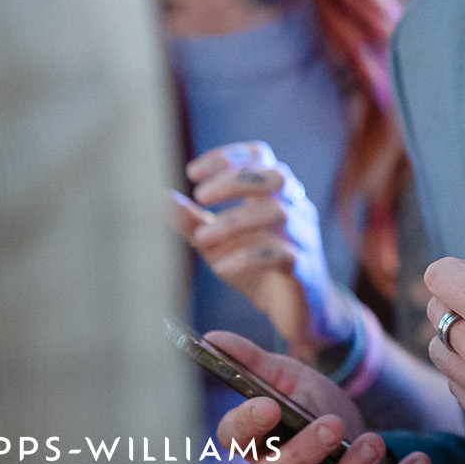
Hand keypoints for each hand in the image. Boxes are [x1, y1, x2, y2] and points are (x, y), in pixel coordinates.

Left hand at [173, 141, 354, 359]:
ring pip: (276, 212)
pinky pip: (280, 253)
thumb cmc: (257, 266)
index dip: (229, 156)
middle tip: (200, 195)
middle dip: (235, 180)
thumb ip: (193, 221)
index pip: (260, 155)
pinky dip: (248, 256)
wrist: (297, 309)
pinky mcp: (303, 266)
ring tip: (202, 239)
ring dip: (234, 220)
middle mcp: (294, 206)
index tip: (193, 172)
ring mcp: (301, 235)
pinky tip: (222, 266)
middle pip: (275, 175)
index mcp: (275, 192)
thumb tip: (161, 196)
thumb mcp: (218, 242)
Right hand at [209, 331, 425, 463]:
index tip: (268, 405)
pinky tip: (418, 462)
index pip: (235, 439)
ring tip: (374, 443)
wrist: (355, 455)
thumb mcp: (290, 383)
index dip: (247, 425)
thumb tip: (213, 337)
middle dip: (301, 454)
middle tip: (332, 425)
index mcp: (258, 444)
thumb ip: (257, 363)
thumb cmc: (313, 414)